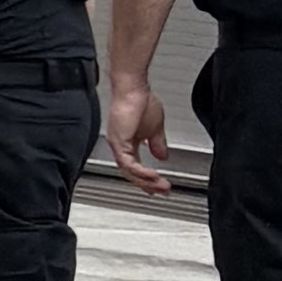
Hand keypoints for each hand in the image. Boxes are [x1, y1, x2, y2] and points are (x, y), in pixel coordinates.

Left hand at [108, 72, 173, 195]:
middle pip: (132, 173)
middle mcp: (120, 145)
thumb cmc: (141, 100)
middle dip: (149, 185)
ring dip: (148, 181)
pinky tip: (154, 176)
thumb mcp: (155, 128)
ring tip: (162, 186)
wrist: (134, 88)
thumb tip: (163, 156)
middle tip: (164, 192)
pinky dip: (142, 172)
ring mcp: (117, 144)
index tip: (159, 188)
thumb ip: (157, 144)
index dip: (147, 179)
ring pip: (129, 172)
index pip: (135, 167)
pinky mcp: (118, 141)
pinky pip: (129, 164)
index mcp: (128, 142)